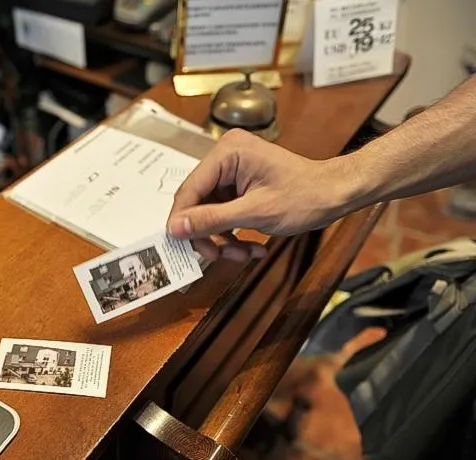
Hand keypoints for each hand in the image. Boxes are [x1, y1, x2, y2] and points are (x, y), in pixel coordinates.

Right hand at [167, 129, 359, 261]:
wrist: (335, 195)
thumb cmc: (306, 196)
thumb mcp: (255, 212)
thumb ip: (211, 219)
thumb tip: (175, 228)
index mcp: (227, 152)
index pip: (190, 190)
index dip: (183, 220)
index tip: (180, 246)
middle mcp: (225, 157)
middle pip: (197, 203)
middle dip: (208, 233)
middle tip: (218, 256)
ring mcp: (232, 172)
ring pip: (209, 213)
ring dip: (223, 238)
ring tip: (243, 254)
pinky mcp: (238, 186)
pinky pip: (223, 214)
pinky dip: (233, 234)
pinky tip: (251, 248)